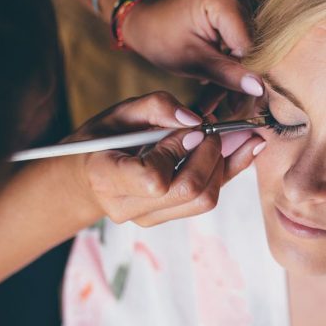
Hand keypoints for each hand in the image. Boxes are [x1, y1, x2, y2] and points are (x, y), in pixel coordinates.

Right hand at [64, 92, 264, 227]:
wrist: (86, 175)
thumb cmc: (102, 139)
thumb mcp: (121, 112)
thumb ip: (157, 107)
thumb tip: (195, 119)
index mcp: (107, 177)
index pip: (155, 179)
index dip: (180, 150)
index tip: (191, 127)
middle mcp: (127, 206)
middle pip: (189, 191)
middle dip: (211, 154)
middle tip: (211, 126)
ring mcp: (148, 217)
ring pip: (204, 200)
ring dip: (222, 164)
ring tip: (219, 134)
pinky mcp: (166, 217)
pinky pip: (205, 200)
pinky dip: (225, 172)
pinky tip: (238, 149)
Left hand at [119, 0, 262, 96]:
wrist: (148, 18)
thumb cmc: (161, 38)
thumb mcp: (192, 61)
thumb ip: (227, 74)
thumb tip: (260, 89)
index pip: (251, 41)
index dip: (249, 74)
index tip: (244, 103)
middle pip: (257, 38)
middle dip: (247, 75)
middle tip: (236, 107)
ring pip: (258, 37)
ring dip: (245, 67)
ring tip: (230, 99)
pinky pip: (253, 29)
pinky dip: (243, 54)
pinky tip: (231, 76)